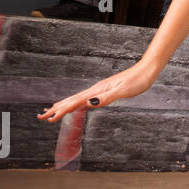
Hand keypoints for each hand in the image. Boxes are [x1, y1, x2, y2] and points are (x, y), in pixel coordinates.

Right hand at [37, 62, 157, 122]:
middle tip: (41, 117)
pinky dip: (76, 102)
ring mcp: (100, 89)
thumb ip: (106, 97)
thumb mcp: (123, 91)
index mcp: (98, 91)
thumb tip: (89, 104)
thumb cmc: (138, 80)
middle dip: (56, 109)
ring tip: (51, 111)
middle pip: (72, 100)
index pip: (75, 102)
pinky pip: (86, 98)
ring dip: (63, 105)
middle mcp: (96, 89)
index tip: (48, 118)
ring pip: (77, 98)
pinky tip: (76, 105)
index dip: (61, 111)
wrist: (147, 69)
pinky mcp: (105, 89)